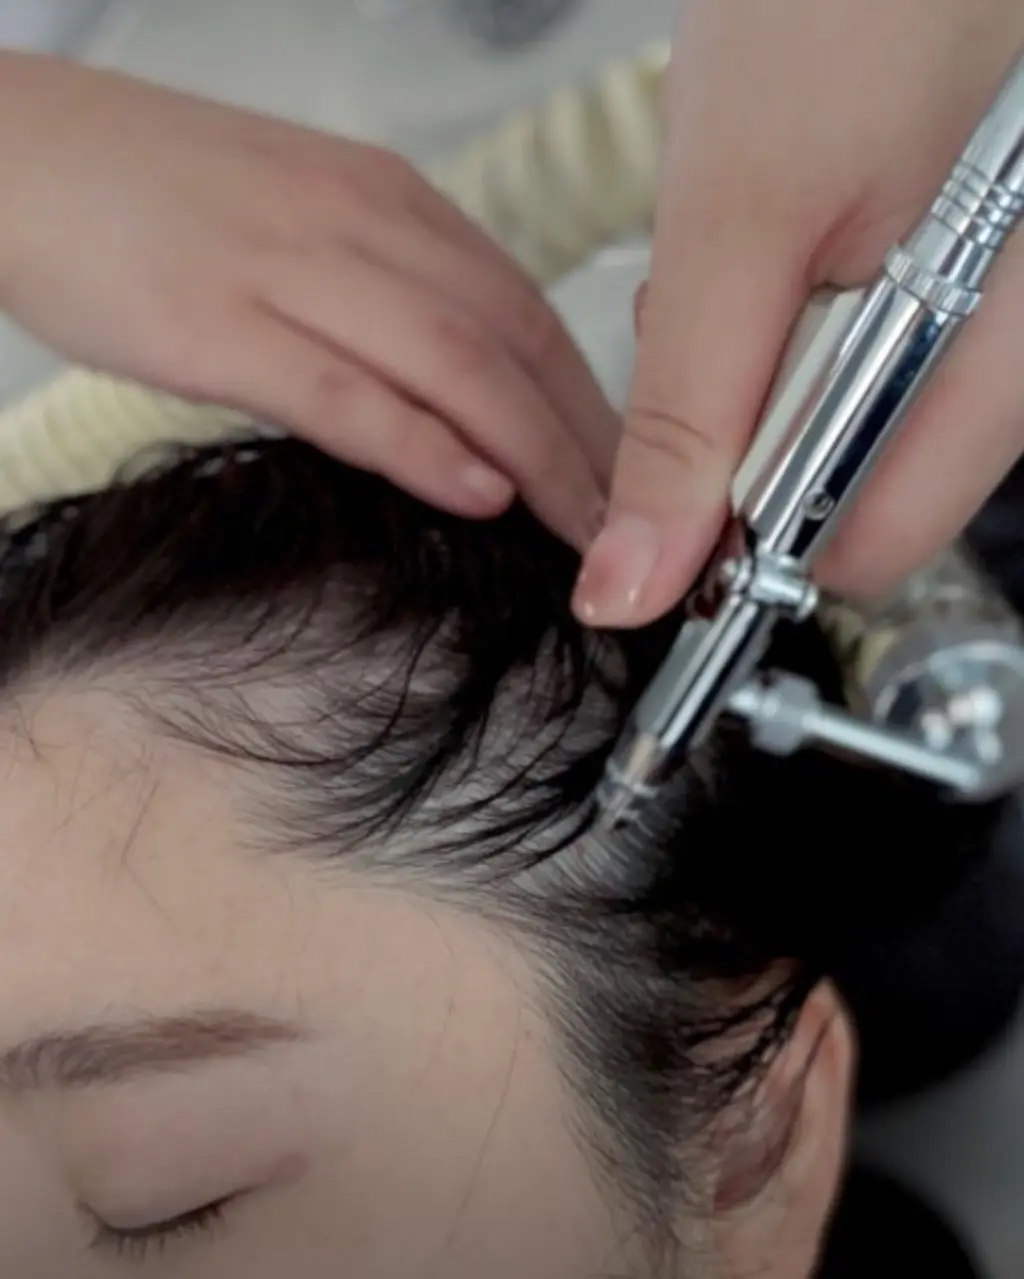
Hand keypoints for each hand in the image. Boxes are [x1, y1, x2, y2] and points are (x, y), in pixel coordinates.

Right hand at [0, 53, 617, 548]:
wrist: (15, 152)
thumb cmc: (154, 197)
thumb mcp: (302, 226)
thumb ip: (386, 296)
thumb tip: (462, 388)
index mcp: (387, 201)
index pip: (528, 308)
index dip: (593, 400)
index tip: (628, 472)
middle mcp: (361, 225)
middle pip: (516, 341)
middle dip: (590, 440)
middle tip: (636, 521)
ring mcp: (291, 271)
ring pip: (457, 366)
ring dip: (538, 455)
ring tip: (587, 530)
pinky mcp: (218, 324)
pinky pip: (347, 389)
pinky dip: (425, 444)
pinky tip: (480, 490)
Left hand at [573, 0, 1023, 624]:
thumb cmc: (848, 2)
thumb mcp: (735, 220)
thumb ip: (687, 417)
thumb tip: (635, 582)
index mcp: (1006, 344)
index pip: (874, 542)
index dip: (756, 537)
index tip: (673, 489)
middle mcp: (1022, 346)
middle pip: (863, 489)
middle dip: (754, 433)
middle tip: (721, 314)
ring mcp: (998, 314)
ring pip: (855, 426)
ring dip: (770, 371)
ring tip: (762, 245)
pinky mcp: (966, 279)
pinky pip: (868, 357)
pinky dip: (799, 322)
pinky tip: (788, 235)